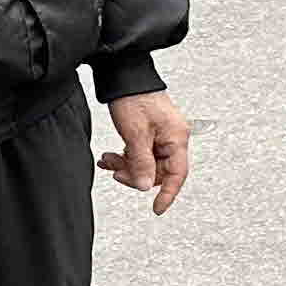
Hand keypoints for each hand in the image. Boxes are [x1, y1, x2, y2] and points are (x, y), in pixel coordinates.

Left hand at [98, 91, 191, 214]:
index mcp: (176, 139)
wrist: (125, 76)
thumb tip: (143, 187)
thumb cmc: (133, 99)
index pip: (177, 175)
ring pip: (147, 163)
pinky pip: (142, 153)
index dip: (167, 194)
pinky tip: (112, 154)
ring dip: (127, 165)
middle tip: (115, 171)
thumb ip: (141, 163)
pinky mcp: (151, 133)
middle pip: (159, 171)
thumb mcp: (135, 134)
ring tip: (108, 160)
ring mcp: (162, 136)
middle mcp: (173, 138)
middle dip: (135, 174)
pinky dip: (126, 156)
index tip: (157, 209)